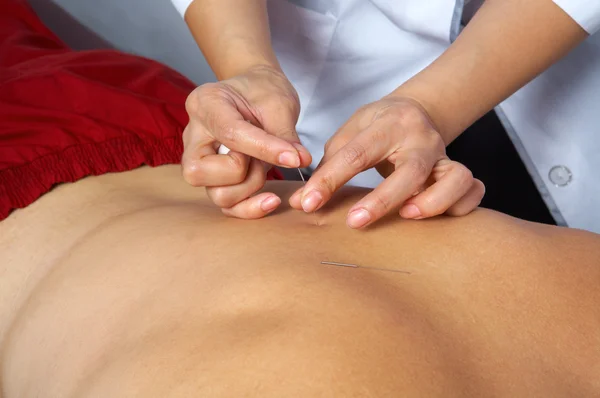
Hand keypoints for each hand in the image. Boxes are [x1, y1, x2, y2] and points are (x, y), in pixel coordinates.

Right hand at [181, 65, 311, 218]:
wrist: (256, 91)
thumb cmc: (264, 91)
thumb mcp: (278, 104)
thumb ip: (285, 135)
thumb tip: (300, 161)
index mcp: (205, 103)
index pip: (230, 134)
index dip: (265, 150)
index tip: (296, 158)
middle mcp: (193, 135)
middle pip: (202, 172)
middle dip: (244, 171)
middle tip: (264, 156)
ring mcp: (198, 160)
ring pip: (216, 194)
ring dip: (249, 188)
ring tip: (263, 166)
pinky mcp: (212, 180)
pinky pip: (226, 206)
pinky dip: (249, 207)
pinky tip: (271, 199)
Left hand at [289, 96, 484, 227]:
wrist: (415, 111)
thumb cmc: (376, 127)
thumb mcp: (349, 133)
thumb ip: (330, 165)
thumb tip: (303, 202)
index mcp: (388, 125)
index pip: (356, 153)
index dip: (329, 180)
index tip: (307, 204)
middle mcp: (420, 140)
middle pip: (410, 170)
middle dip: (382, 200)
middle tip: (354, 222)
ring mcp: (443, 156)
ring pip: (455, 178)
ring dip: (433, 202)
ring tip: (407, 217)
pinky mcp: (457, 171)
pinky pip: (474, 189)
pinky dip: (462, 206)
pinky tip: (440, 218)